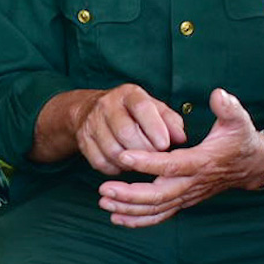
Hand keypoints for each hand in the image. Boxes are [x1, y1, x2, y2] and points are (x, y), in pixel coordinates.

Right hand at [71, 84, 186, 175]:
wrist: (90, 110)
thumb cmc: (132, 113)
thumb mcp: (154, 110)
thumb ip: (171, 122)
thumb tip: (181, 138)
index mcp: (129, 94)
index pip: (142, 108)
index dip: (155, 128)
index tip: (165, 145)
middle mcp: (107, 104)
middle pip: (126, 132)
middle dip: (144, 150)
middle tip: (155, 159)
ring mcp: (91, 122)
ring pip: (113, 150)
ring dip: (131, 162)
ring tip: (141, 163)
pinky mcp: (83, 140)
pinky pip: (100, 162)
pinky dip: (115, 169)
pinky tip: (125, 165)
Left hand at [96, 88, 263, 226]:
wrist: (251, 166)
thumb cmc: (241, 140)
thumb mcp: (239, 120)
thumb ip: (229, 107)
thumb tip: (218, 94)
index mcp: (202, 162)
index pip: (171, 165)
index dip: (147, 162)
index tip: (124, 156)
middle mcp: (192, 183)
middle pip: (158, 195)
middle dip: (130, 194)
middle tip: (104, 189)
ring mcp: (187, 196)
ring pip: (156, 209)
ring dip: (129, 209)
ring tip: (104, 202)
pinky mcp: (184, 201)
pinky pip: (160, 216)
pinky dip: (138, 220)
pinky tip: (117, 218)